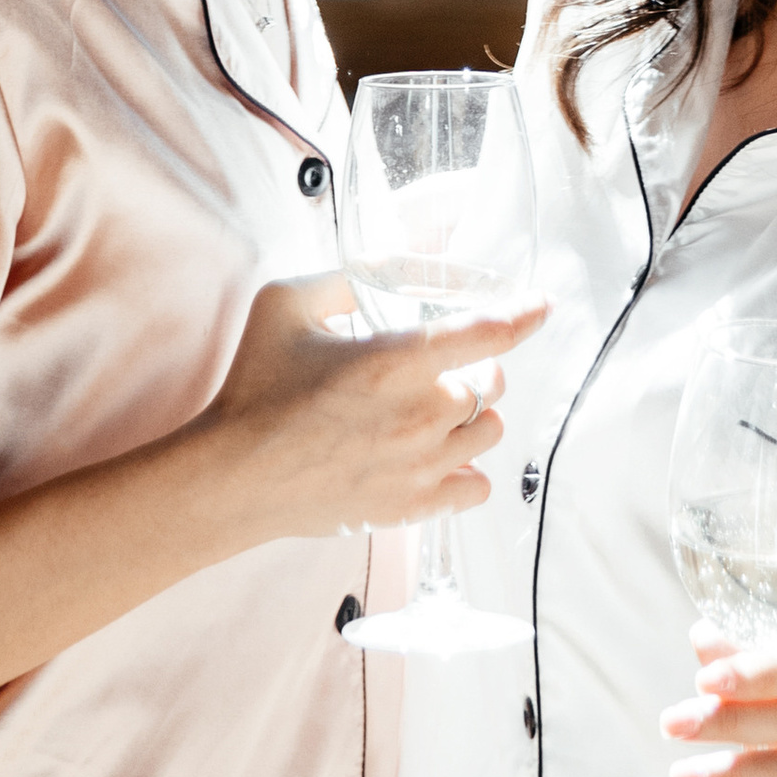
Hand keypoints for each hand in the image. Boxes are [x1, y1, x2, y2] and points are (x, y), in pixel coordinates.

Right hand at [200, 273, 545, 545]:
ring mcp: (419, 466)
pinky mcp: (409, 507)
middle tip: (446, 365)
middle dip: (477, 368)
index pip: (484, 332)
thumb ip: (339, 279)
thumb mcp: (284, 304)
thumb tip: (376, 270)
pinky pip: (474, 488)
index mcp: (394, 359)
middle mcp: (419, 414)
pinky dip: (469, 469)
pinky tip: (444, 457)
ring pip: (488, 434)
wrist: (235, 475)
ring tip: (441, 410)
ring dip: (475, 416)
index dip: (521, 315)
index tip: (540, 306)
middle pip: (489, 386)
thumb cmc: (256, 386)